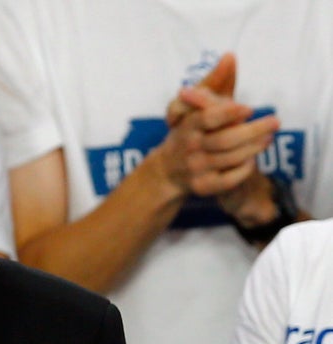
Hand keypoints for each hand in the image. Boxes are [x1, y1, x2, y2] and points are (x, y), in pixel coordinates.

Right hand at [162, 53, 280, 224]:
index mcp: (187, 125)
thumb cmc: (189, 131)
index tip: (248, 108)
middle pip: (225, 140)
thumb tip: (230, 56)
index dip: (229, 113)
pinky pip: (229, 180)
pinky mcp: (202, 187)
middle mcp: (189, 147)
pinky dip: (244, 169)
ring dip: (254, 148)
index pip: (208, 118)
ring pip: (231, 159)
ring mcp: (195, 168)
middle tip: (275, 122)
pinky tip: (252, 159)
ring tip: (268, 138)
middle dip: (254, 131)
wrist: (167, 171)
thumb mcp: (196, 105)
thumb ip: (215, 81)